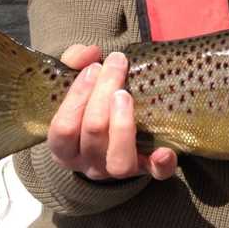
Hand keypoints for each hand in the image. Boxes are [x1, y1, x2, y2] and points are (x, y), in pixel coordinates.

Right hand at [46, 45, 177, 180]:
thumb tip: (89, 53)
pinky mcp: (146, 170)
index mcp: (64, 147)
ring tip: (126, 94)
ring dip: (122, 125)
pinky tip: (165, 149)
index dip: (78, 96)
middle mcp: (88, 163)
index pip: (63, 128)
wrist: (109, 136)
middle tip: (117, 65)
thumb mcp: (76, 83)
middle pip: (93, 134)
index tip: (94, 67)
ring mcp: (116, 170)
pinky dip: (160, 164)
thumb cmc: (89, 103)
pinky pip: (155, 174)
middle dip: (104, 94)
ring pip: (118, 161)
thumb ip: (75, 62)